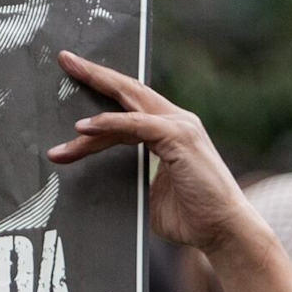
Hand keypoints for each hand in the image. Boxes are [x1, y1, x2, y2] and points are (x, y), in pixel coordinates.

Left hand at [49, 56, 261, 269]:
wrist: (225, 231)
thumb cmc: (193, 216)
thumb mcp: (150, 192)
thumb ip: (130, 176)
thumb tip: (99, 180)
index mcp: (170, 131)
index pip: (131, 104)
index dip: (103, 91)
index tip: (76, 78)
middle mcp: (176, 122)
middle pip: (129, 90)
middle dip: (96, 74)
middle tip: (66, 60)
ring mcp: (180, 127)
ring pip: (129, 102)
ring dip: (95, 90)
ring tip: (68, 78)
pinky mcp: (179, 138)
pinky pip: (136, 124)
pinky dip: (108, 123)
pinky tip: (84, 127)